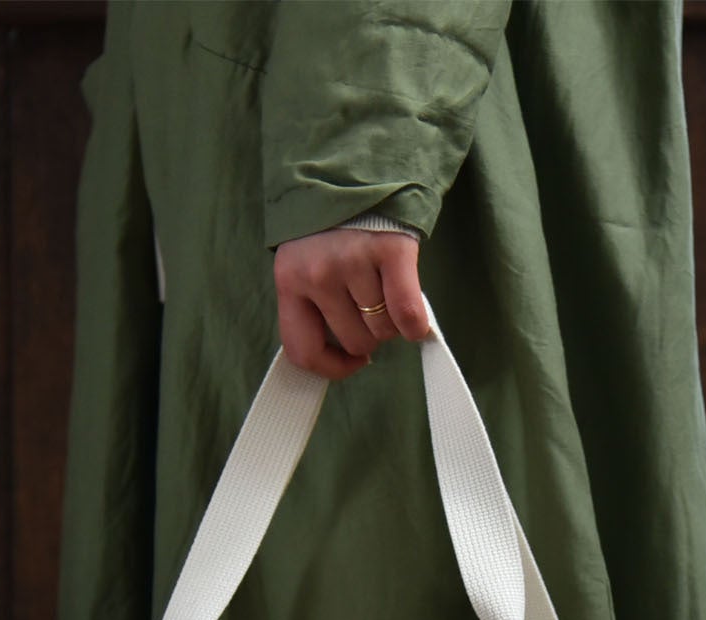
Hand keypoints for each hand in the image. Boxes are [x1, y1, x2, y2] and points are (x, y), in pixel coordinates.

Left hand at [272, 227, 429, 379]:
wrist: (358, 166)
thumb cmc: (334, 224)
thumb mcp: (306, 261)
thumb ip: (316, 302)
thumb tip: (350, 354)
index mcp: (289, 280)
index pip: (302, 350)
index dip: (331, 367)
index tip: (352, 361)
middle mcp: (317, 274)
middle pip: (354, 340)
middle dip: (371, 336)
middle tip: (376, 311)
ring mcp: (353, 262)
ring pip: (383, 329)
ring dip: (394, 324)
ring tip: (391, 296)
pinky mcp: (390, 251)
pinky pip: (408, 313)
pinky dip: (416, 324)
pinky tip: (416, 319)